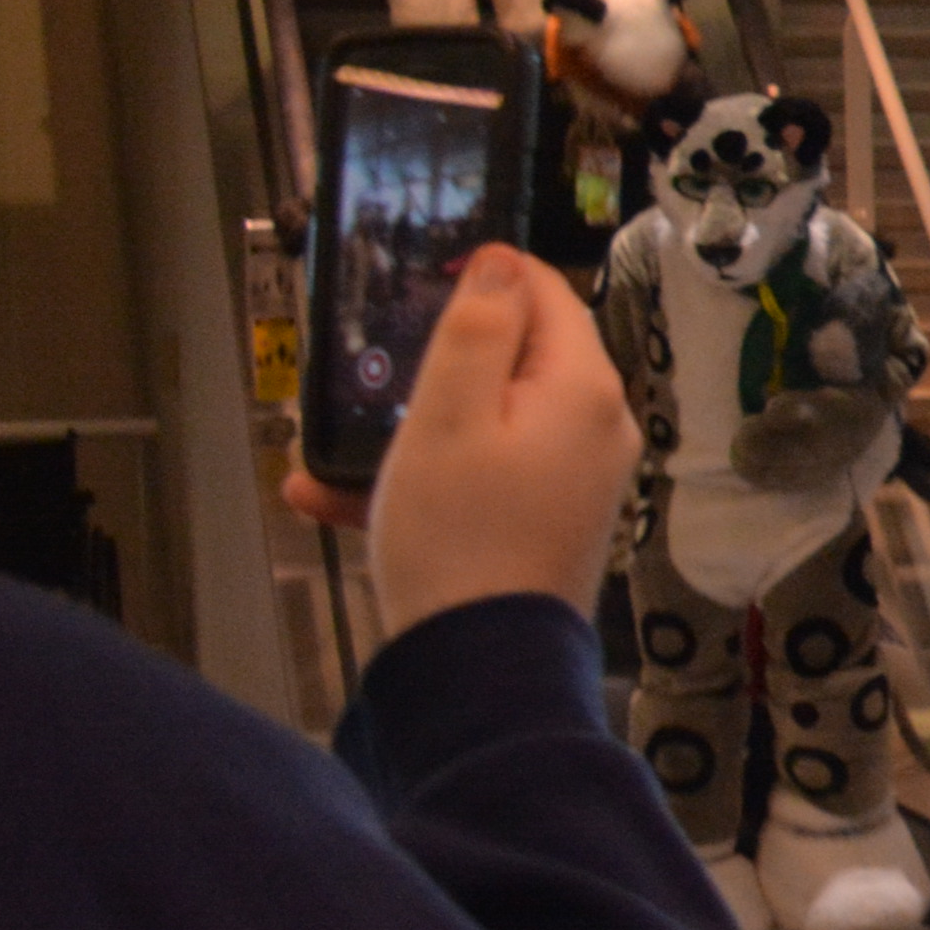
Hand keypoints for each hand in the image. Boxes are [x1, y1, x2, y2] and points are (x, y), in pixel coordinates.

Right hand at [298, 245, 641, 639]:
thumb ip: (475, 331)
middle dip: (440, 362)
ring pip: (488, 423)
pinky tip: (332, 499)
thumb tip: (502, 262)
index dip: (484, 279)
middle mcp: (597, 429)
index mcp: (583, 390)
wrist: (480, 667)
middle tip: (373, 376)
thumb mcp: (446, 416)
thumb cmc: (457, 539)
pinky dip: (422, 478)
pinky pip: (483, 477)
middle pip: (519, 358)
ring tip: (333, 450)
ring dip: (411, 429)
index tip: (421, 286)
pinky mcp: (550, 520)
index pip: (547, 294)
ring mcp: (577, 479)